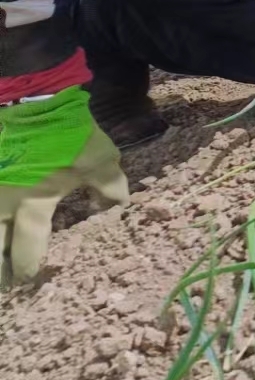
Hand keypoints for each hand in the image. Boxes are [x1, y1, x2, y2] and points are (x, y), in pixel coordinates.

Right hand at [2, 87, 127, 283]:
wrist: (32, 95)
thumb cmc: (66, 130)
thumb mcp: (98, 158)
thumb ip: (108, 185)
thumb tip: (117, 206)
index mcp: (32, 203)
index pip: (28, 245)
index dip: (27, 265)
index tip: (27, 279)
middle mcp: (1, 202)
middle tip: (1, 284)